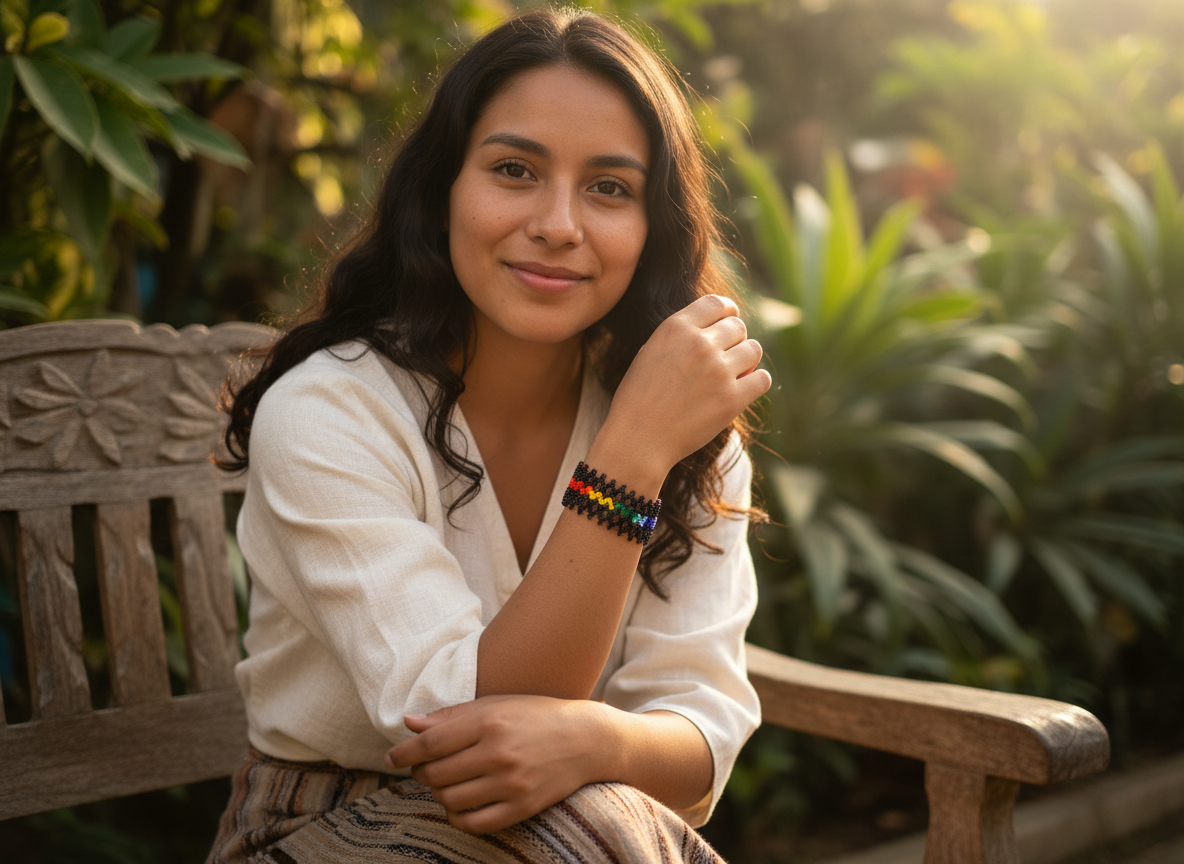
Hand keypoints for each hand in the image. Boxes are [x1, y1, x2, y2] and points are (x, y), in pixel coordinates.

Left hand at [385, 695, 610, 833]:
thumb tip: (410, 724)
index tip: (392, 758)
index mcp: (490, 721)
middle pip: (437, 774)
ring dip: (439, 794)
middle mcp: (499, 753)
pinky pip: (474, 823)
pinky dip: (457, 817)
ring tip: (446, 783)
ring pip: (451, 800)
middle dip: (422, 773)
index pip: (432, 743)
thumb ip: (452, 716)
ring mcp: (511, 783)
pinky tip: (460, 804)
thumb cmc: (536, 715)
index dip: (405, 753)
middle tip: (426, 768)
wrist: (587, 739)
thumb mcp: (496, 704)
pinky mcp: (522, 806)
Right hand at [596, 294, 769, 485]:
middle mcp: (699, 344)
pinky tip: (743, 389)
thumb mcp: (650, 352)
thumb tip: (715, 325)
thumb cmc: (639, 398)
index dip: (727, 311)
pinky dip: (755, 382)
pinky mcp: (732, 399)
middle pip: (738, 327)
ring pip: (754, 349)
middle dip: (734, 340)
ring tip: (733, 374)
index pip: (717, 303)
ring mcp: (718, 371)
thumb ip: (680, 335)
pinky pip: (762, 379)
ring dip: (746, 359)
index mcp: (676, 328)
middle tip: (723, 359)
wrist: (637, 439)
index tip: (727, 323)